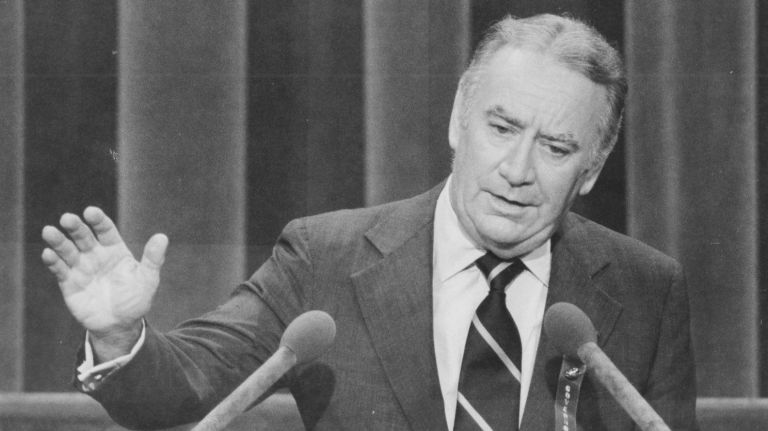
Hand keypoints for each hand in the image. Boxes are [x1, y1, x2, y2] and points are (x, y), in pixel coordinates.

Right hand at [41, 207, 167, 356]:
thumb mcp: (147, 279)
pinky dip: (53, 262)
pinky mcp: (69, 283)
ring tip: (49, 231)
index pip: (105, 230)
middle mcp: (96, 255)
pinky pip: (59, 269)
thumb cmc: (135, 300)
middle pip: (84, 236)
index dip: (98, 220)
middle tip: (67, 218)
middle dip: (75, 227)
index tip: (90, 212)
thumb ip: (153, 259)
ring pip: (67, 250)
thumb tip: (162, 237)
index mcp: (115, 250)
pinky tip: (48, 254)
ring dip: (58, 241)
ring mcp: (81, 268)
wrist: (120, 325)